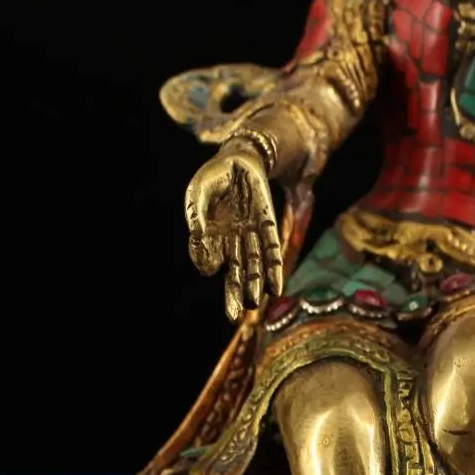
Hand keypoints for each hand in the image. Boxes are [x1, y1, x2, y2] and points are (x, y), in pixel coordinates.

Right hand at [184, 141, 283, 321]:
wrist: (239, 157)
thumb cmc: (215, 177)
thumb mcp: (198, 193)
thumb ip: (197, 217)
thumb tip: (200, 240)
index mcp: (212, 237)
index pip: (208, 261)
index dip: (207, 263)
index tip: (209, 263)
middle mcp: (232, 242)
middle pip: (233, 274)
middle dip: (233, 295)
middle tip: (232, 317)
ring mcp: (251, 235)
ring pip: (253, 266)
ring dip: (254, 286)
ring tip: (254, 304)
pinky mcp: (268, 226)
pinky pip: (272, 251)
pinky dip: (274, 270)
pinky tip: (277, 288)